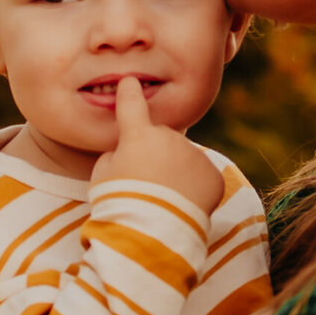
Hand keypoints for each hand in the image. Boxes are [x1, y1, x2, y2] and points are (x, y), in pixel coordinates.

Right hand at [91, 74, 220, 213]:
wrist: (151, 233)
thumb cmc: (118, 204)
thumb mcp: (102, 175)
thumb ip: (117, 155)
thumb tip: (127, 151)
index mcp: (139, 135)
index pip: (131, 105)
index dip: (130, 92)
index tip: (130, 82)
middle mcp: (170, 138)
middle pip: (162, 140)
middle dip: (155, 155)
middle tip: (145, 185)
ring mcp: (194, 155)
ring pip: (184, 159)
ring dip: (176, 172)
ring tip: (164, 200)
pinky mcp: (213, 175)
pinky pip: (202, 177)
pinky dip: (195, 188)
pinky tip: (182, 205)